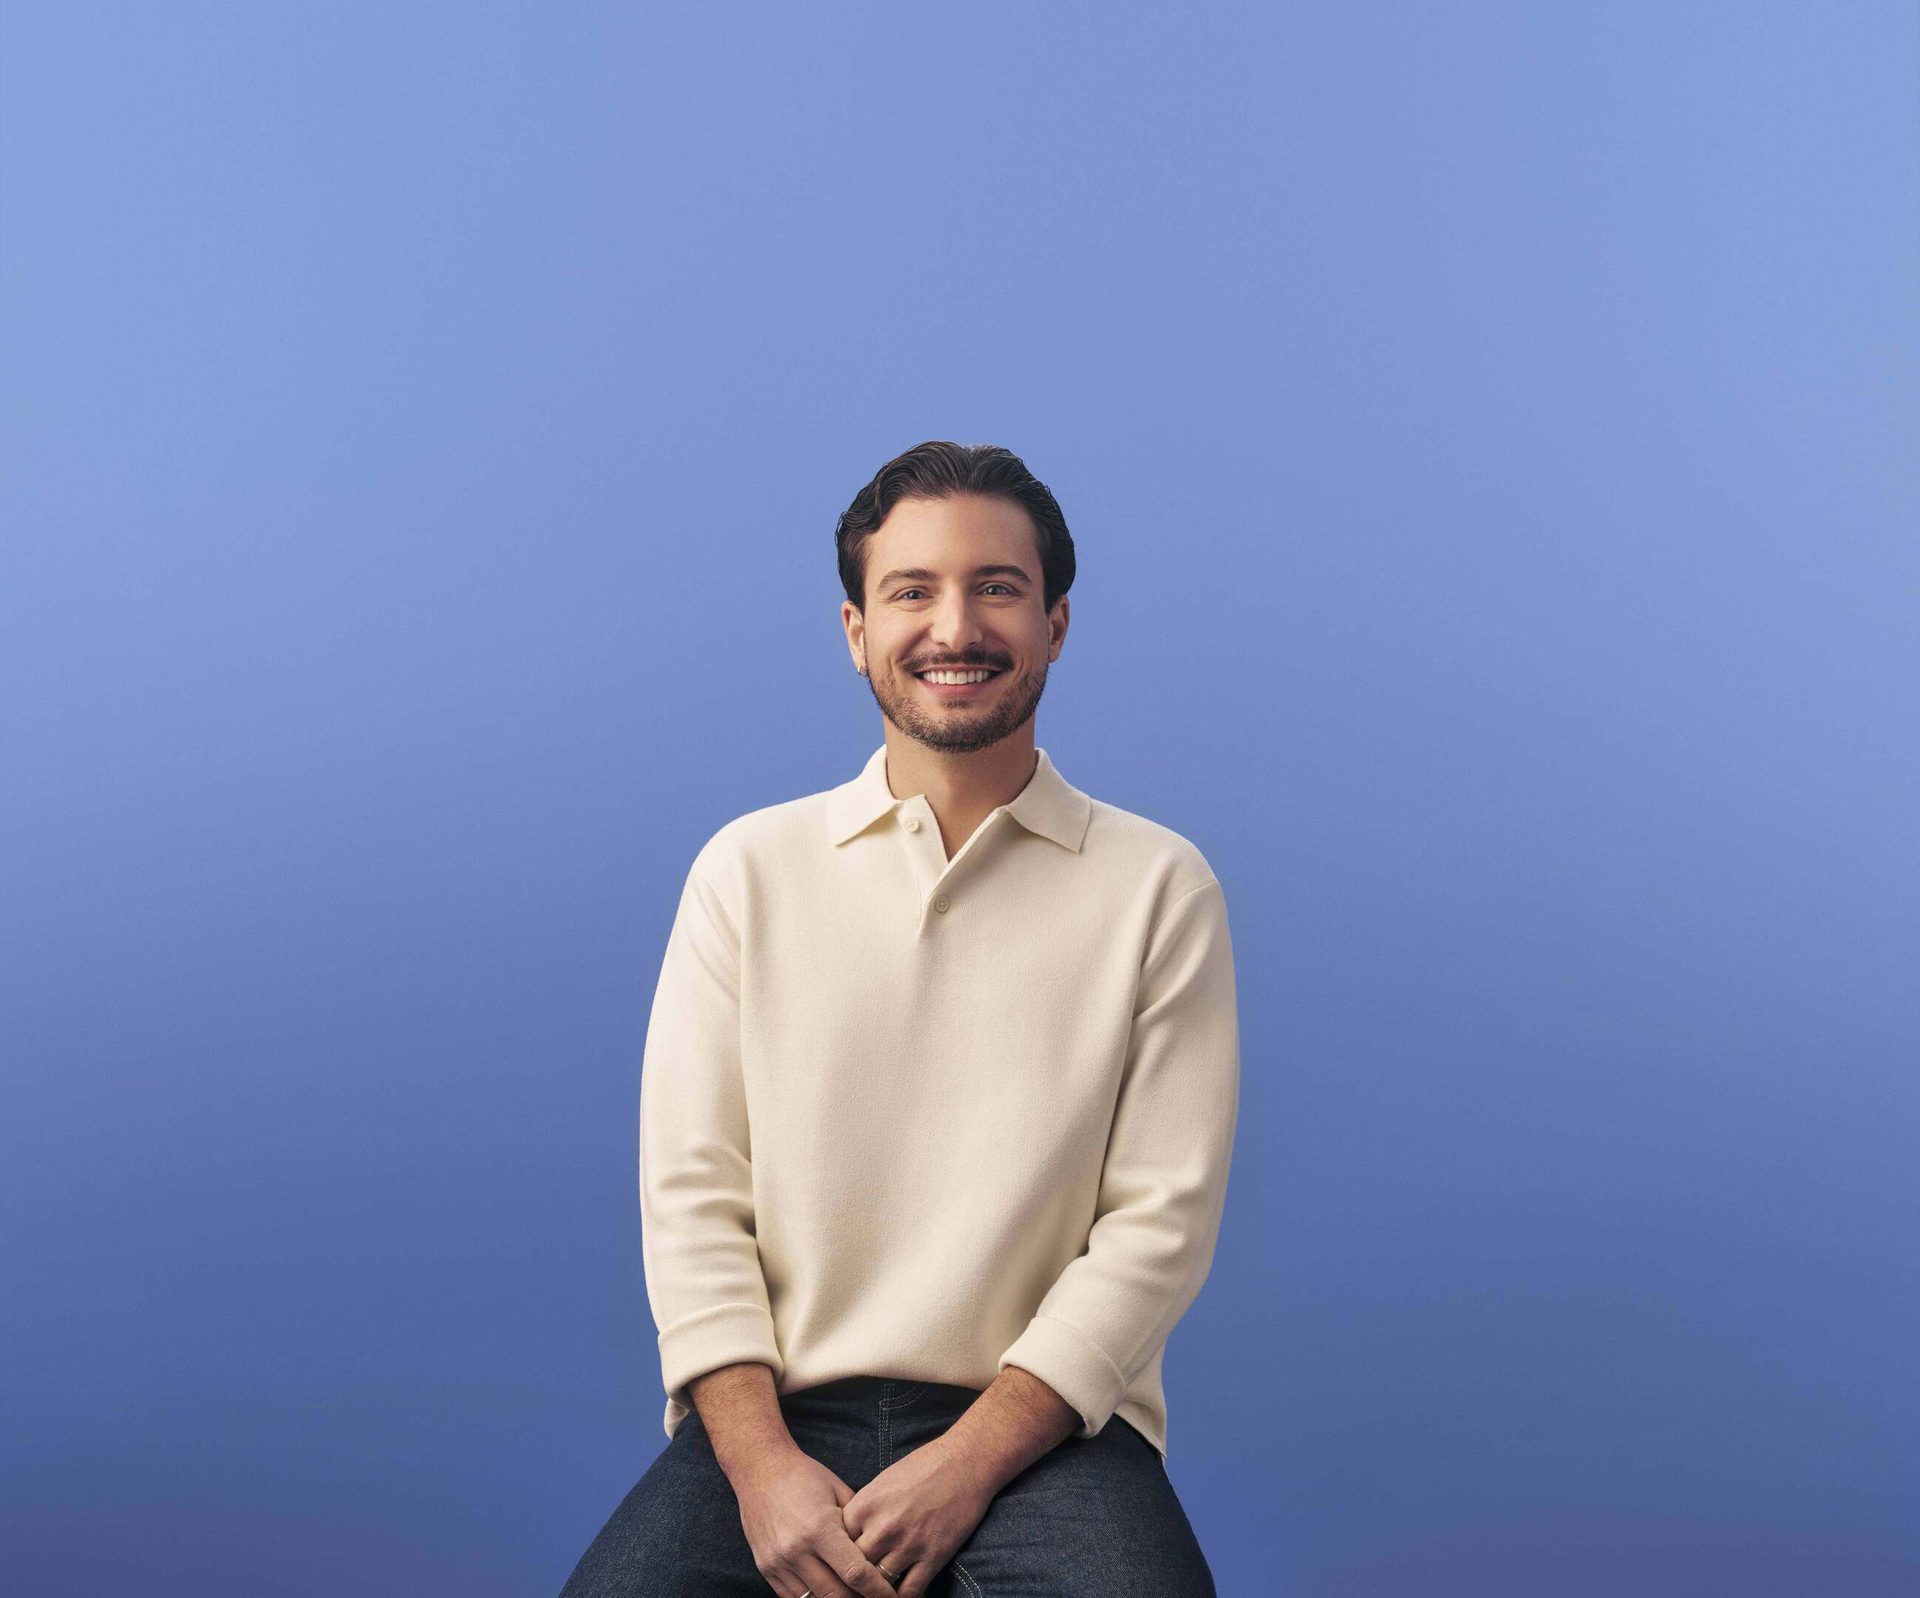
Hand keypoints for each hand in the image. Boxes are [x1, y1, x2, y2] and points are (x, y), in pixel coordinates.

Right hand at [731, 1446, 899, 1597]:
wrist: (761, 1470)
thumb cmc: (805, 1477)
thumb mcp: (838, 1492)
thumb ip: (858, 1524)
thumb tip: (880, 1551)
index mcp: (820, 1528)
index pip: (855, 1573)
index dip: (877, 1590)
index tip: (891, 1596)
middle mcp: (797, 1550)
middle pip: (836, 1595)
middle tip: (873, 1595)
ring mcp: (779, 1563)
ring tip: (851, 1593)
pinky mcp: (766, 1569)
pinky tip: (827, 1590)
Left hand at [837, 1433, 996, 1597]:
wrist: (964, 1462)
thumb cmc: (922, 1467)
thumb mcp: (881, 1482)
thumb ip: (863, 1512)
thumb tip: (850, 1537)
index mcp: (864, 1506)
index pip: (837, 1545)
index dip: (839, 1556)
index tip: (843, 1563)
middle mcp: (882, 1528)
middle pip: (855, 1568)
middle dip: (856, 1576)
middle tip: (858, 1582)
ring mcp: (907, 1544)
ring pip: (879, 1585)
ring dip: (878, 1589)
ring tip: (877, 1591)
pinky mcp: (932, 1557)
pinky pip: (909, 1592)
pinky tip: (900, 1595)